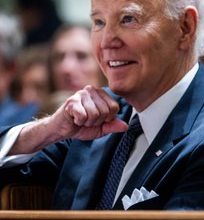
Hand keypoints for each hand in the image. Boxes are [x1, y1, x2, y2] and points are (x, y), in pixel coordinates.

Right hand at [12, 86, 128, 154]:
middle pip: (105, 111)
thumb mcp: (101, 128)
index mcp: (101, 94)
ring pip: (94, 114)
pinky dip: (79, 122)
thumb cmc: (81, 125)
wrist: (61, 129)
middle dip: (96, 121)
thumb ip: (113, 126)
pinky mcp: (71, 101)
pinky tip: (74, 118)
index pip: (115, 107)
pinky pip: (83, 116)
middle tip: (87, 120)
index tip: (98, 119)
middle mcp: (92, 90)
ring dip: (87, 122)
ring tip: (80, 119)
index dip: (107, 119)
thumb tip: (125, 126)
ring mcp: (81, 94)